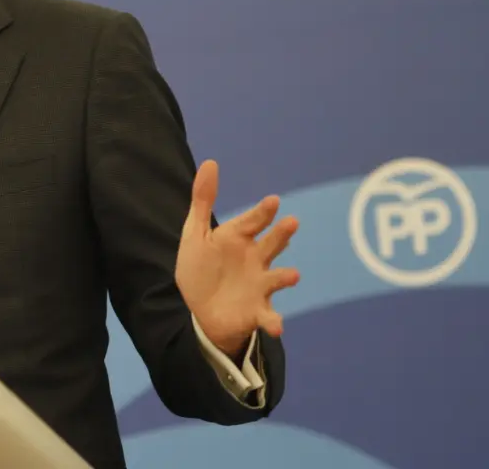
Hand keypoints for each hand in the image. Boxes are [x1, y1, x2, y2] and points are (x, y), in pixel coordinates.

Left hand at [175, 160, 300, 356]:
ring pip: (276, 278)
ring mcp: (259, 284)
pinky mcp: (257, 309)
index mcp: (239, 238)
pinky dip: (273, 321)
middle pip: (271, 244)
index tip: (272, 202)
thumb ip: (203, 200)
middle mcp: (255, 259)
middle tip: (291, 223)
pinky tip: (276, 325)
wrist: (200, 309)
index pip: (252, 221)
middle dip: (281, 235)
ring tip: (293, 275)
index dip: (262, 212)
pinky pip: (268, 316)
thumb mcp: (195, 233)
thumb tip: (211, 163)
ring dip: (285, 277)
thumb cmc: (201, 268)